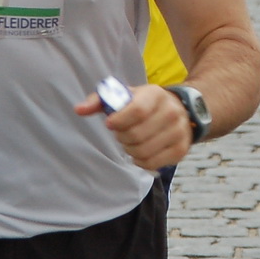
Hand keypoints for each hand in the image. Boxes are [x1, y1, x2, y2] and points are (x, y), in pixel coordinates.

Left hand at [73, 84, 190, 170]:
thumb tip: (78, 110)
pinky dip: (140, 161)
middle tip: (122, 133)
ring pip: (143, 151)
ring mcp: (178, 132)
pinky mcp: (181, 150)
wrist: (181, 110)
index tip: (109, 124)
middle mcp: (171, 112)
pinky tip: (141, 152)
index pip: (137, 111)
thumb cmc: (145, 103)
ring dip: (130, 150)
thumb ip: (99, 101)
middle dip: (122, 137)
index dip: (119, 121)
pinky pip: (152, 163)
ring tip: (131, 142)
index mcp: (155, 94)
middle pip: (137, 135)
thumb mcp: (126, 95)